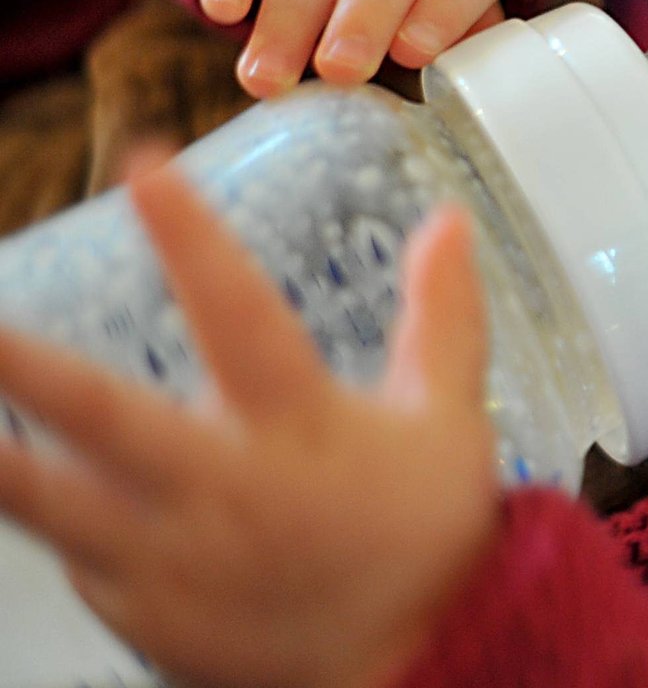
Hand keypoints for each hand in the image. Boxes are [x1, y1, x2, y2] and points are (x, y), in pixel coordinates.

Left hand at [0, 162, 500, 687]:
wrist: (420, 662)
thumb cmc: (427, 533)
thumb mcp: (448, 418)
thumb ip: (441, 318)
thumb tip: (446, 220)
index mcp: (303, 429)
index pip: (241, 313)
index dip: (192, 237)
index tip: (145, 165)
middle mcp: (228, 489)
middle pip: (108, 417)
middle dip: (27, 368)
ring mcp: (174, 560)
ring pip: (56, 504)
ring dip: (1, 464)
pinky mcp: (144, 614)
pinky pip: (78, 560)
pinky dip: (52, 518)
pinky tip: (29, 480)